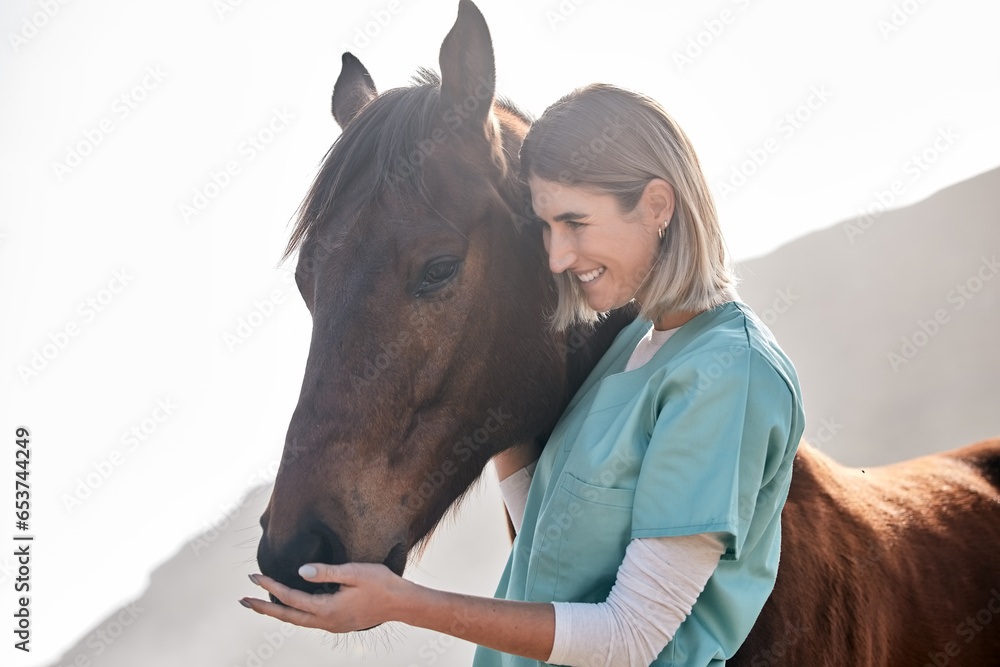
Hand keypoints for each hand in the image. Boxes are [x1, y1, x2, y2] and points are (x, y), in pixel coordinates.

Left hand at [241, 562, 411, 632]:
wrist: (402, 603)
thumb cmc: (381, 583)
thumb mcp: (354, 572)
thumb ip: (327, 572)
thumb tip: (300, 571)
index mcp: (327, 609)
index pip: (291, 597)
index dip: (270, 586)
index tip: (253, 577)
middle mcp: (325, 621)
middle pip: (287, 616)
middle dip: (264, 608)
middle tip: (242, 600)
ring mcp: (332, 625)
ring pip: (297, 621)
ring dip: (277, 612)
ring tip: (260, 605)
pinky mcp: (337, 623)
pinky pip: (308, 620)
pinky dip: (293, 613)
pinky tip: (291, 607)